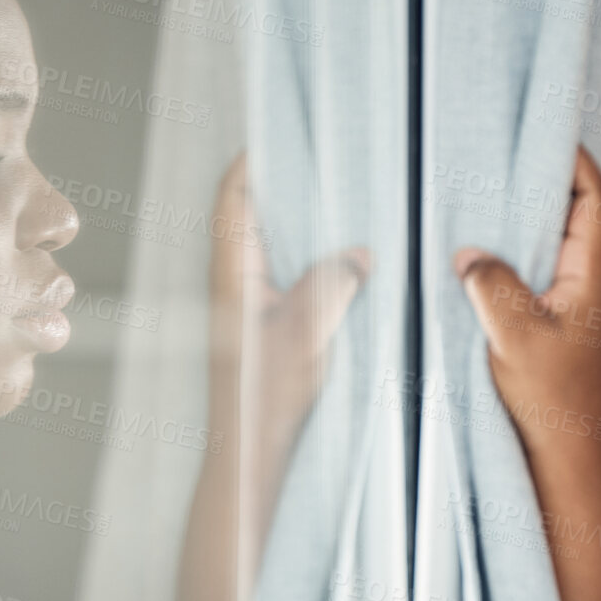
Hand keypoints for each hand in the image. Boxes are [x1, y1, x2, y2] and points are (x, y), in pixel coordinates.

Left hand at [171, 154, 369, 600]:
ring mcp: (258, 315)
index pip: (234, 195)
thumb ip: (330, 287)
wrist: (254, 472)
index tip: (295, 128)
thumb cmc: (267, 409)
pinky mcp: (279, 341)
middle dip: (299, 187)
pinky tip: (368, 272)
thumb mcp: (303, 338)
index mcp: (233, 275)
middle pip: (262, 216)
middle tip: (346, 159)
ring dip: (316, 229)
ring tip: (363, 204)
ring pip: (286, 252)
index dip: (258, 156)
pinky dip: (328, 268)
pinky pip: (303, 285)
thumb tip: (361, 253)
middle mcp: (239, 288)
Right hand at [455, 146, 600, 449]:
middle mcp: (585, 281)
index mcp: (591, 273)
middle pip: (570, 212)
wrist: (564, 458)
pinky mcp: (548, 324)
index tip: (540, 132)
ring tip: (480, 192)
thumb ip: (492, 286)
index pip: (593, 197)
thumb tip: (467, 251)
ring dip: (520, 219)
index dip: (573, 160)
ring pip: (547, 243)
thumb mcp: (515, 336)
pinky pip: (530, 273)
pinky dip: (509, 254)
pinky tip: (475, 252)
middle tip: (497, 154)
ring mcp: (568, 303)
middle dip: (540, 181)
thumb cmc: (552, 399)